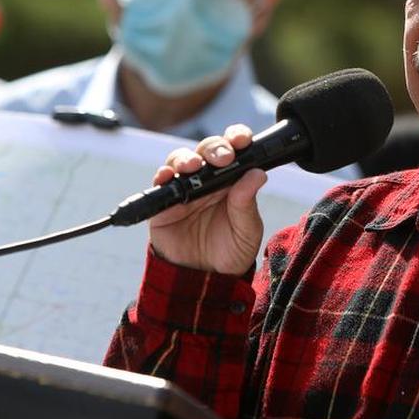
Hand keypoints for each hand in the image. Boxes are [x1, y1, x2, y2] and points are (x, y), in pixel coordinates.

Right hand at [147, 124, 266, 274]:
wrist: (207, 280)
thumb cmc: (230, 252)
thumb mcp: (247, 230)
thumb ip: (247, 203)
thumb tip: (257, 174)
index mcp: (232, 180)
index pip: (234, 149)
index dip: (236, 138)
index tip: (242, 140)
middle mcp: (208, 180)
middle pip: (207, 150)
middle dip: (214, 148)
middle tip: (223, 157)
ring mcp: (185, 189)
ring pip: (181, 160)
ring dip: (186, 157)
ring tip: (193, 165)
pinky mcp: (164, 204)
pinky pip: (160, 184)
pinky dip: (162, 176)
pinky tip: (167, 176)